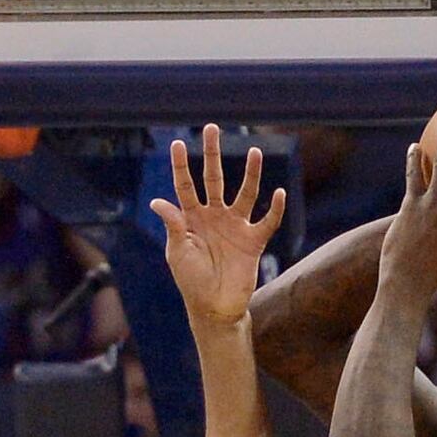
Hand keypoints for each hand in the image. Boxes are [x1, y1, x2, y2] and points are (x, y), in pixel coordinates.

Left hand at [150, 125, 288, 330]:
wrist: (214, 308)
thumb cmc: (191, 281)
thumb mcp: (178, 252)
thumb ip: (173, 226)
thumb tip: (157, 201)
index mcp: (192, 218)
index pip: (185, 186)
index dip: (181, 166)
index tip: (177, 144)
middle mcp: (214, 216)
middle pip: (214, 179)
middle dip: (212, 155)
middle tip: (212, 129)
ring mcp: (235, 227)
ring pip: (245, 193)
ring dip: (250, 173)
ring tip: (255, 151)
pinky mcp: (253, 241)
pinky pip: (267, 221)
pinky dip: (274, 209)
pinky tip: (279, 193)